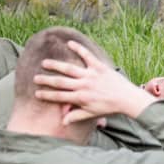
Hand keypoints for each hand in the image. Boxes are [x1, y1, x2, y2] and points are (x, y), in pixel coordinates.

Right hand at [34, 41, 155, 122]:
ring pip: (69, 69)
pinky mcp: (99, 67)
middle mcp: (84, 86)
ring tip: (44, 63)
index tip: (36, 93)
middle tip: (35, 78)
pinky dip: (79, 48)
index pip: (60, 97)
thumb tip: (63, 121)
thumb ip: (76, 116)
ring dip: (56, 65)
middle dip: (46, 80)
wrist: (127, 98)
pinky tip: (69, 42)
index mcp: (81, 98)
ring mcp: (91, 75)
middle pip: (60, 82)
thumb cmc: (109, 107)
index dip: (47, 95)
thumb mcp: (92, 114)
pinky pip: (87, 56)